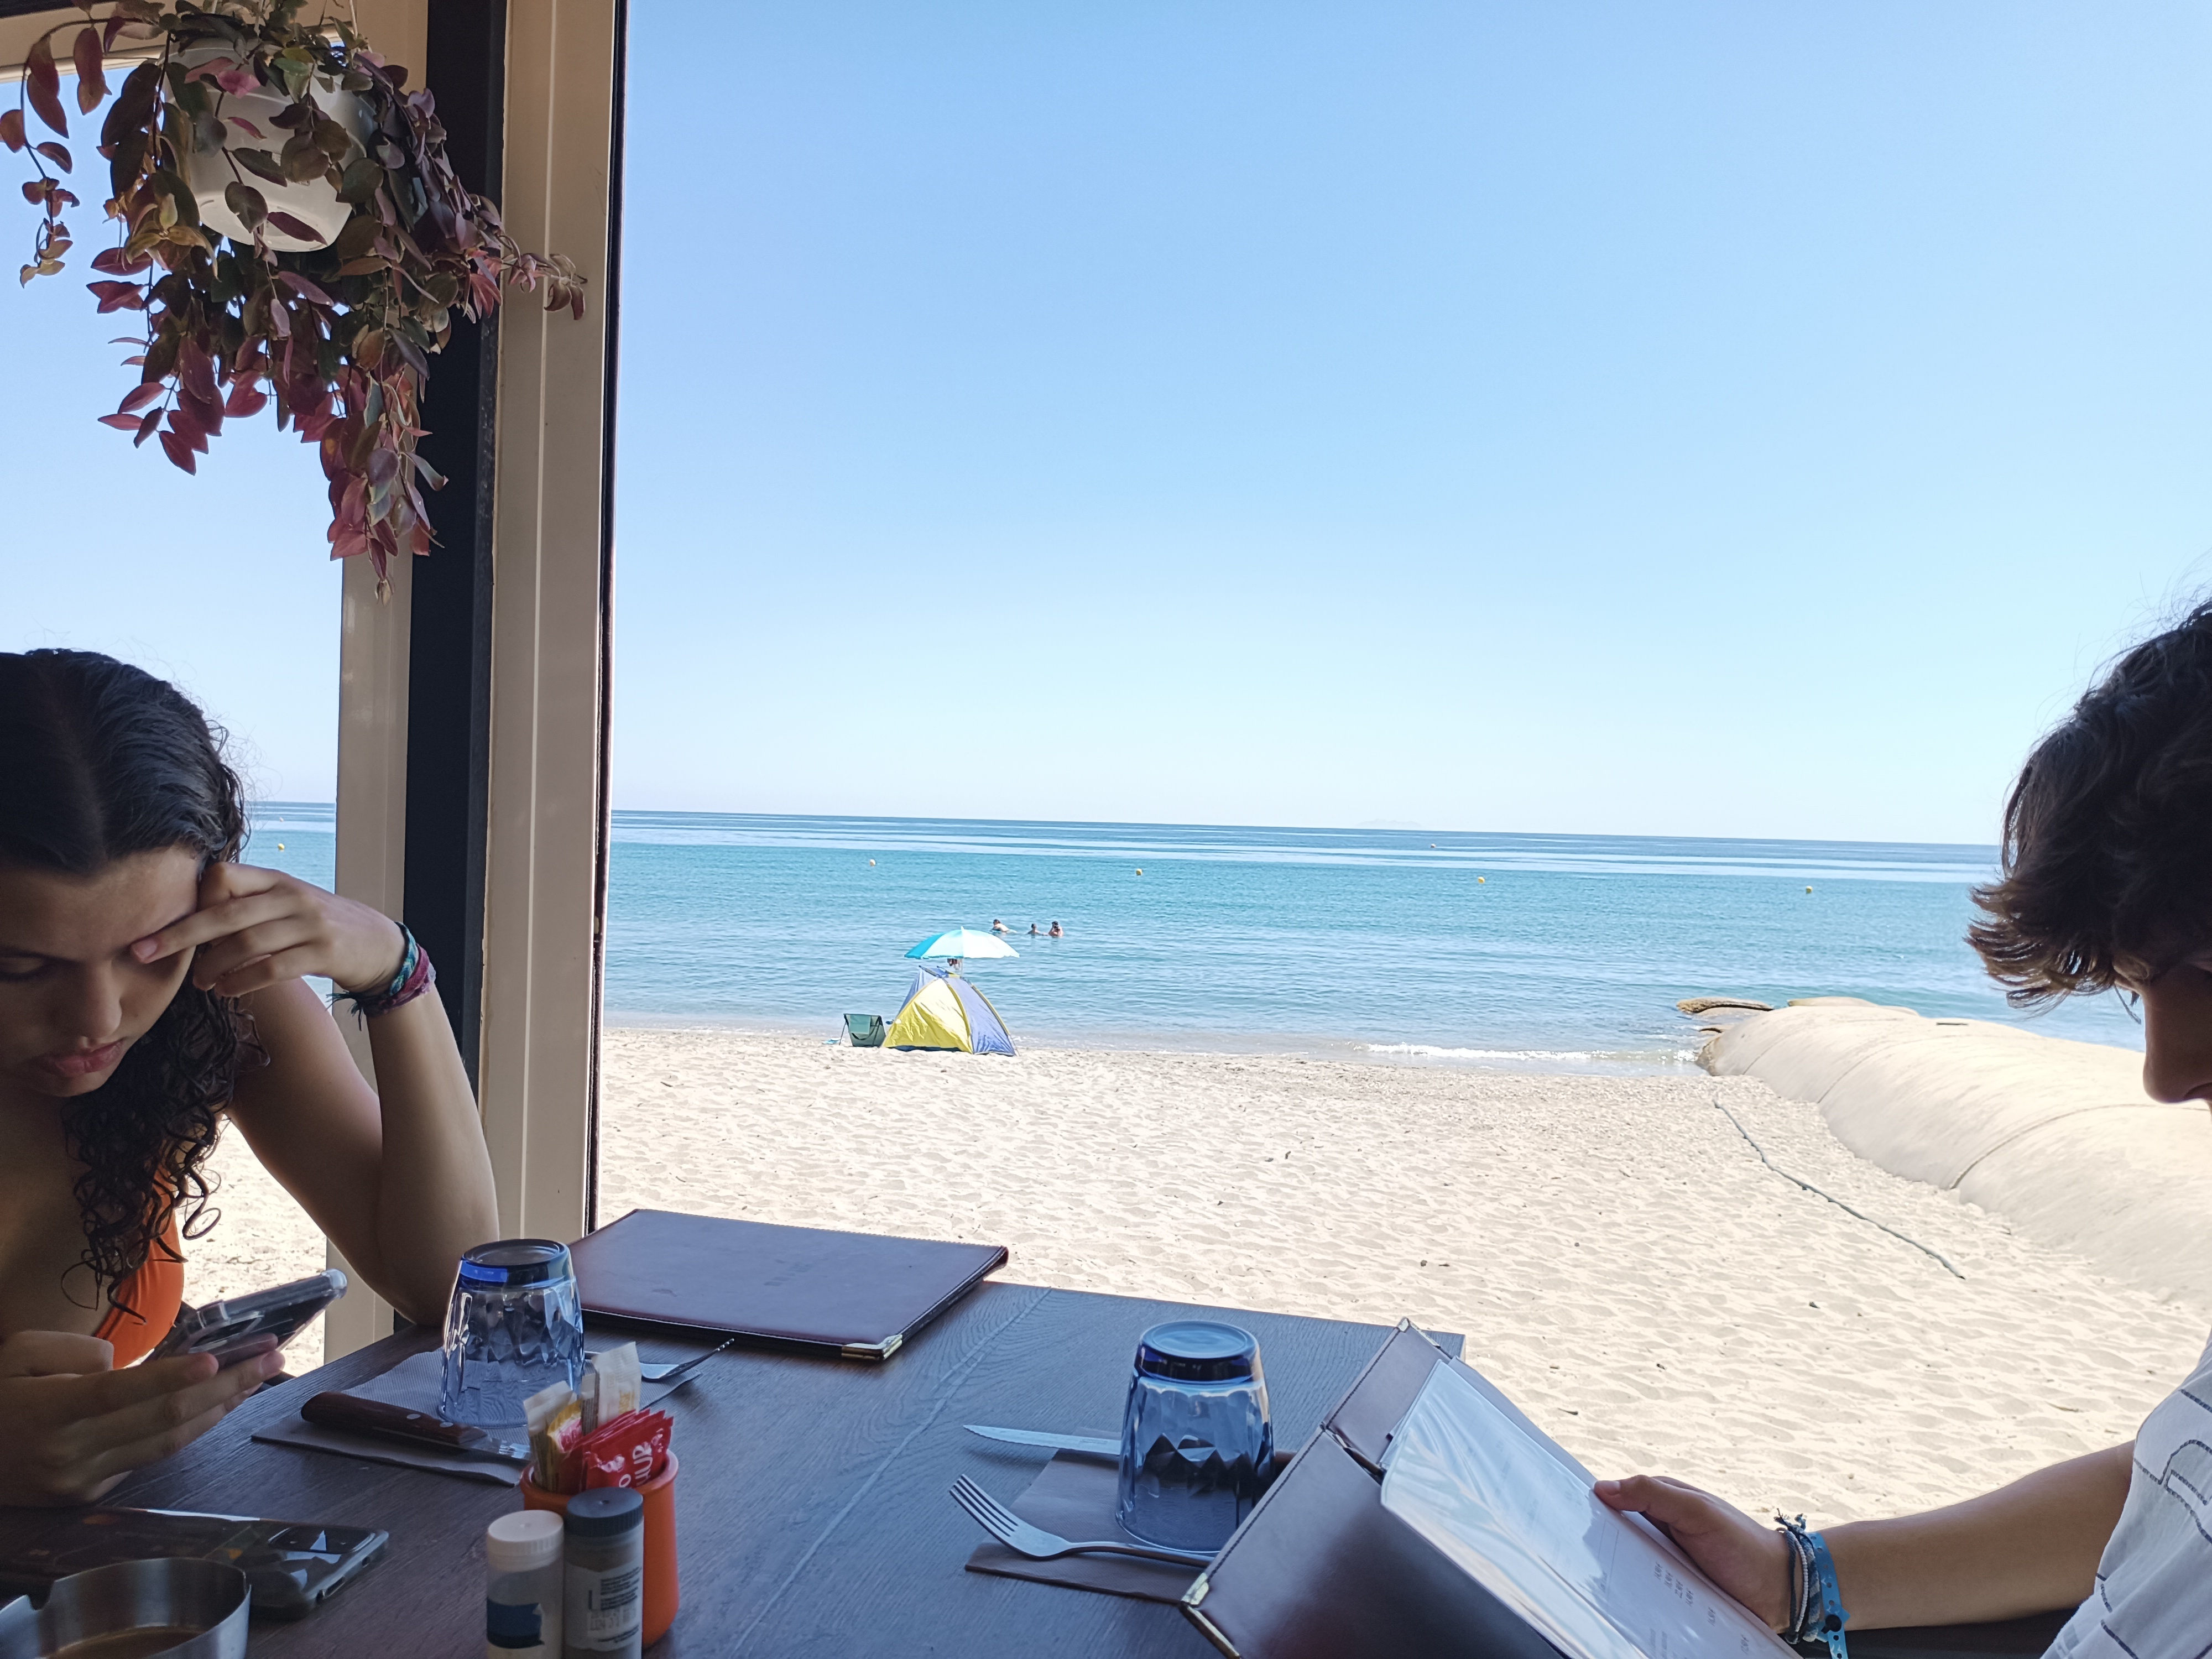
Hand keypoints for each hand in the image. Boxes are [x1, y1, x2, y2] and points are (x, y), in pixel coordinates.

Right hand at [0, 1331, 282, 1504]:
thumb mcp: (17, 1354)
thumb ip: (75, 1350)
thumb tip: (125, 1363)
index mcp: (48, 1410)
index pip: (119, 1393)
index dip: (170, 1378)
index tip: (215, 1361)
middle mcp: (69, 1452)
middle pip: (161, 1419)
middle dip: (225, 1386)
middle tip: (271, 1356)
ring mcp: (83, 1480)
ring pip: (167, 1444)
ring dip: (220, 1409)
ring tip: (259, 1378)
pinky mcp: (91, 1496)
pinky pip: (151, 1459)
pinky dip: (191, 1430)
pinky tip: (219, 1405)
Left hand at [132, 863, 405, 997]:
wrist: (379, 944)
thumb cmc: (320, 927)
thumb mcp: (287, 905)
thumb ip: (248, 907)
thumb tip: (192, 921)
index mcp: (277, 880)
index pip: (224, 875)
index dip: (195, 899)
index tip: (173, 923)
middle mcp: (292, 896)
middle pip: (226, 912)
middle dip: (179, 934)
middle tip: (142, 952)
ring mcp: (310, 924)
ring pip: (247, 943)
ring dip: (212, 966)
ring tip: (198, 983)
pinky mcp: (325, 952)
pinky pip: (273, 968)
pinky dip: (243, 982)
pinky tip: (226, 991)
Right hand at [1595, 1474, 1791, 1630]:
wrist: (1779, 1591)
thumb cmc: (1743, 1544)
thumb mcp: (1698, 1511)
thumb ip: (1653, 1494)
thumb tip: (1603, 1488)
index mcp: (1662, 1501)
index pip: (1617, 1498)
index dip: (1593, 1505)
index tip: (1567, 1515)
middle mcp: (1660, 1529)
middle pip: (1617, 1535)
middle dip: (1599, 1544)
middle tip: (1577, 1557)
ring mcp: (1665, 1560)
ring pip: (1628, 1565)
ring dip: (1616, 1574)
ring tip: (1596, 1585)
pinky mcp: (1672, 1589)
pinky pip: (1645, 1591)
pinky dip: (1635, 1595)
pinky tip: (1624, 1603)